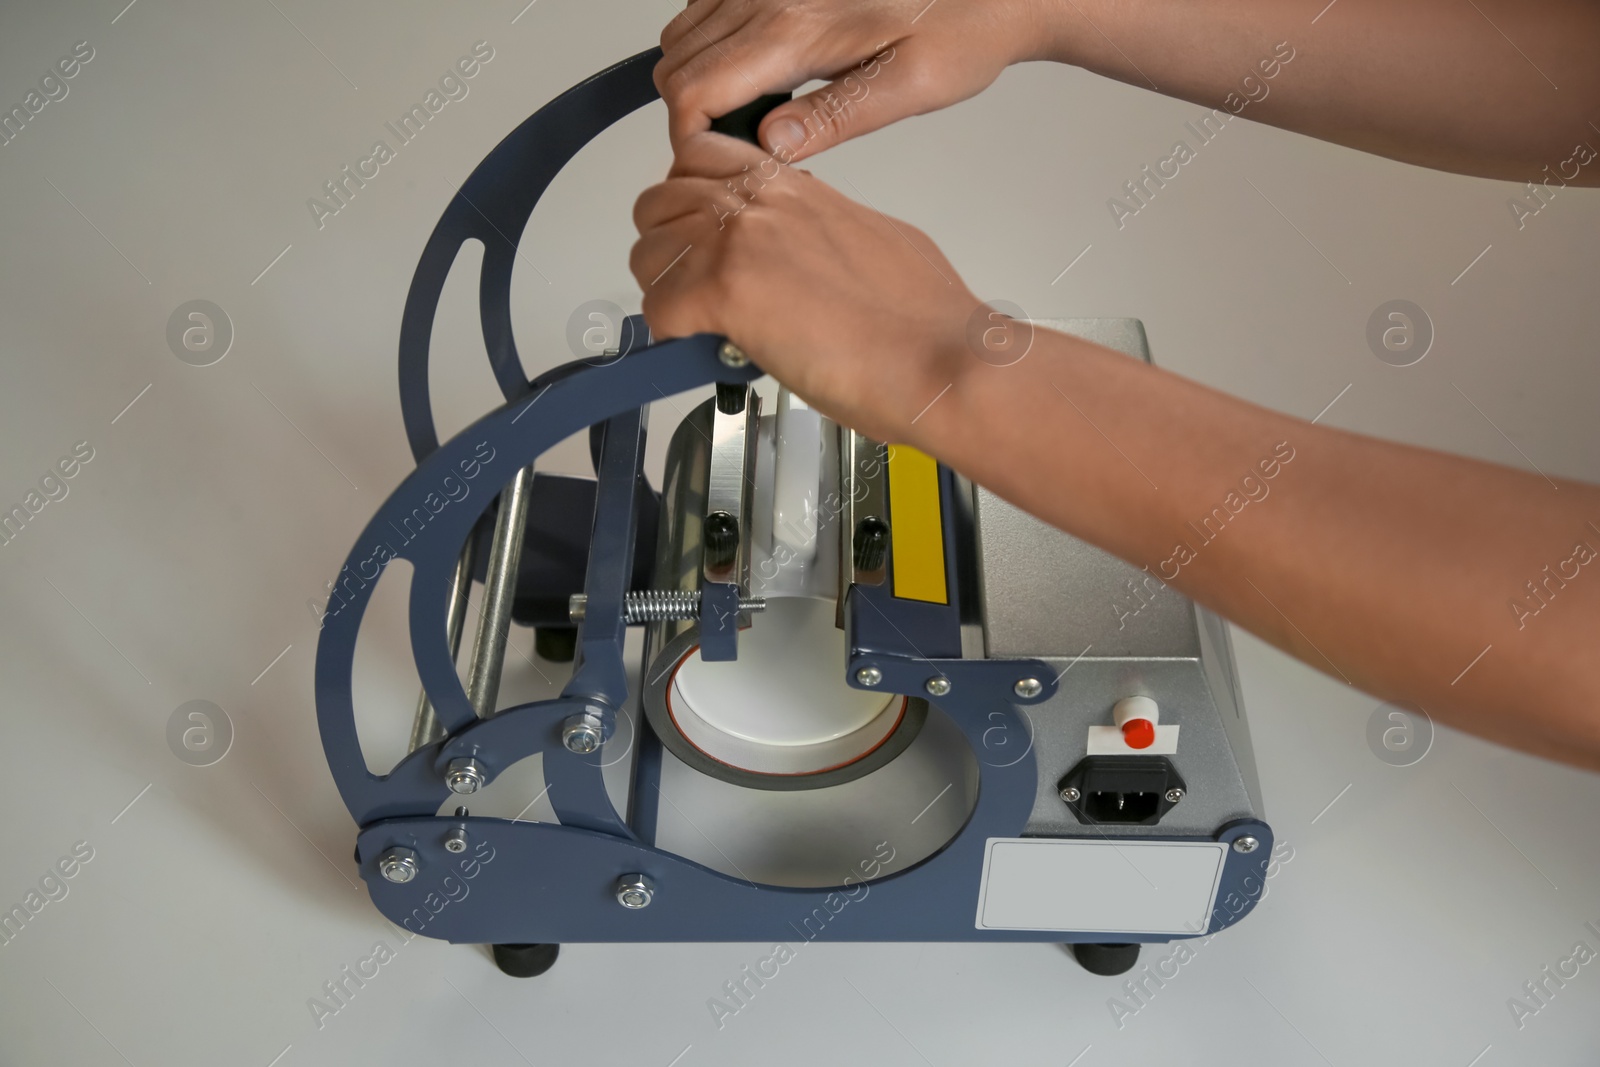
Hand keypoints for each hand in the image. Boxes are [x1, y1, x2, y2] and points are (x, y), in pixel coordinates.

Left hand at [629, 131, 981, 444]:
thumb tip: (801, 252)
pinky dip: (673, 336)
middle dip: (667, 245)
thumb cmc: (923, 318)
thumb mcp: (871, 239)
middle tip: (692, 286)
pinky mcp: (725, 292)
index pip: (704, 156)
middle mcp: (761, 204)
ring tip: (698, 322)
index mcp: (796, 188)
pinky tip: (707, 348)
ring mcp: (739, 243)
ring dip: (664, 289)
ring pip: (648, 248)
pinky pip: (658, 307)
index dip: (691, 199)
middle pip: (662, 197)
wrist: (939, 357)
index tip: (702, 234)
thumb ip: (819, 230)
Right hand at [655, 0, 1049, 160]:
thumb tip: (771, 146)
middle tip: (734, 152)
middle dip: (690, 115)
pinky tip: (755, 74)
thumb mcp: (909, 88)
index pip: (696, 90)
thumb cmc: (959, 33)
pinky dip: (709, 46)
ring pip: (684, 34)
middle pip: (679, 62)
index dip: (690, 140)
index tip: (719, 168)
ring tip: (747, 117)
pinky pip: (706, 8)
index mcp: (797, 29)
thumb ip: (835, 117)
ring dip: (698, 80)